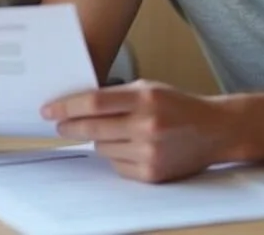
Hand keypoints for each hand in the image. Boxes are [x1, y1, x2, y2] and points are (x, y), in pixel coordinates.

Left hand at [41, 80, 232, 182]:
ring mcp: (149, 152)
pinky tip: (131, 147)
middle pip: (92, 128)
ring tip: (116, 132)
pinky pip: (116, 166)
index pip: (94, 102)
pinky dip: (116, 156)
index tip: (48, 109)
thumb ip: (117, 95)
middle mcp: (147, 125)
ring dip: (100, 140)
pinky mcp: (152, 174)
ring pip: (102, 148)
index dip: (67, 106)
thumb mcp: (150, 88)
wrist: (215, 130)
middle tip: (59, 124)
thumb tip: (77, 105)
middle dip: (70, 126)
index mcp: (145, 98)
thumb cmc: (179, 106)